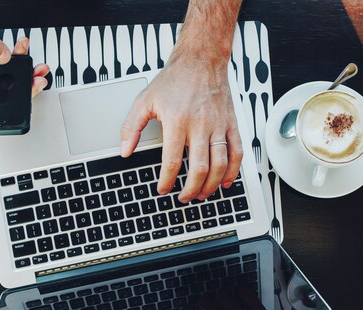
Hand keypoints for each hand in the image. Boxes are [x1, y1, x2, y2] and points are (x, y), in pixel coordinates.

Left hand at [120, 55, 242, 202]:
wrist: (202, 59)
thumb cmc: (175, 79)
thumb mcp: (145, 100)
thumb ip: (131, 127)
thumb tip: (125, 150)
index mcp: (177, 121)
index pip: (173, 161)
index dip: (167, 180)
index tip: (163, 189)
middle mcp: (200, 125)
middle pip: (199, 168)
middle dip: (191, 189)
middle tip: (183, 197)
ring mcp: (218, 126)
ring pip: (220, 165)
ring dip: (211, 185)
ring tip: (201, 194)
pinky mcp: (231, 124)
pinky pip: (237, 152)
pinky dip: (233, 171)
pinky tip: (225, 182)